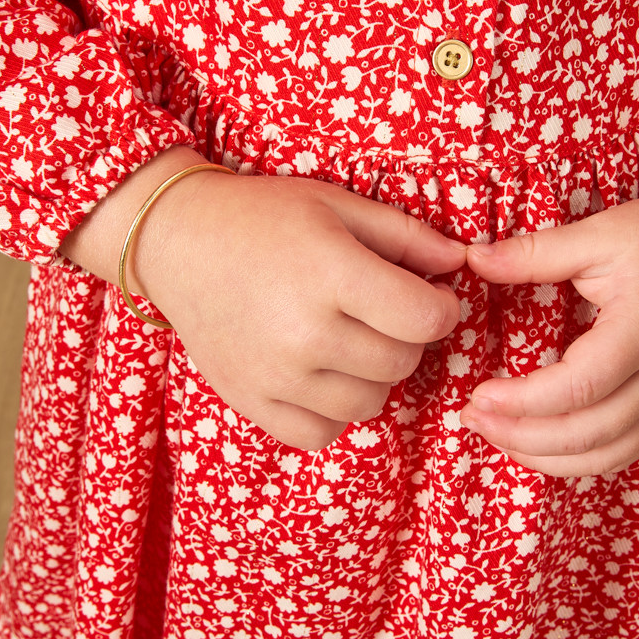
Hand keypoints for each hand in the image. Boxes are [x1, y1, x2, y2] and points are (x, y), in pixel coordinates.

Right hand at [65, 150, 464, 449]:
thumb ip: (406, 236)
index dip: (442, 309)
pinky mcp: (252, 402)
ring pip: (370, 402)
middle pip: (402, 362)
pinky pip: (323, 432)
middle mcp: (305, 333)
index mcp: (332, 275)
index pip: (424, 319)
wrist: (177, 242)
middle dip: (407, 337)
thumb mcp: (338, 206)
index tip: (431, 298)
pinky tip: (323, 373)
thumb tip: (460, 262)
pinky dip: (334, 409)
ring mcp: (276, 376)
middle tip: (383, 312)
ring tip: (350, 339)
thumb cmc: (263, 217)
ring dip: (374, 374)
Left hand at [462, 171, 638, 476]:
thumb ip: (537, 252)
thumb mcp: (600, 233)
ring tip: (496, 436)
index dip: (525, 401)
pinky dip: (578, 459)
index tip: (479, 396)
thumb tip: (475, 259)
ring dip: (547, 457)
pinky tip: (539, 446)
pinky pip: (624, 450)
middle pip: (592, 433)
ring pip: (609, 453)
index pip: (581, 386)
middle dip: (524, 437)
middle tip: (472, 418)